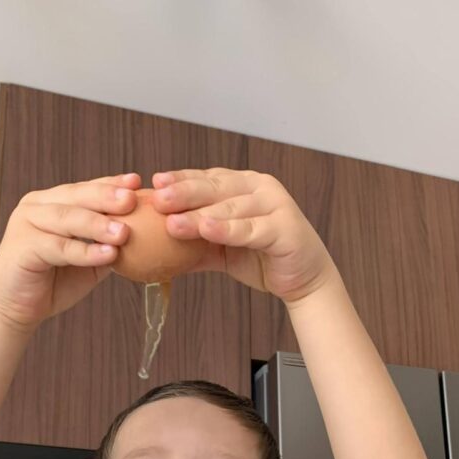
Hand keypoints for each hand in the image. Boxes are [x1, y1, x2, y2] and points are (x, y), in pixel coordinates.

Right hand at [0, 173, 141, 331]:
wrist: (16, 309)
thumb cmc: (53, 282)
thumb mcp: (88, 261)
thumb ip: (108, 245)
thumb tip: (145, 236)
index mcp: (52, 202)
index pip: (86, 188)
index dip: (111, 184)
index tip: (138, 183)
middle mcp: (37, 206)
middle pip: (76, 195)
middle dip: (106, 196)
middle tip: (132, 199)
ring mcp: (26, 223)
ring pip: (67, 218)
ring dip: (98, 224)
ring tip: (124, 232)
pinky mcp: (23, 247)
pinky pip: (59, 248)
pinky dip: (85, 252)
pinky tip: (107, 254)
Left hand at [150, 168, 336, 303]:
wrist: (304, 280)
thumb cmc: (264, 258)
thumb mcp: (224, 250)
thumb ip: (197, 244)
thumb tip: (157, 248)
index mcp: (244, 186)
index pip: (208, 178)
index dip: (181, 179)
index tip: (155, 184)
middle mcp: (260, 188)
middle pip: (216, 188)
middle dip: (185, 193)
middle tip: (158, 200)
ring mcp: (275, 206)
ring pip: (231, 208)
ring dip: (200, 215)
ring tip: (173, 223)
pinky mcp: (285, 229)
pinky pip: (251, 229)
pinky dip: (228, 229)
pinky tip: (206, 230)